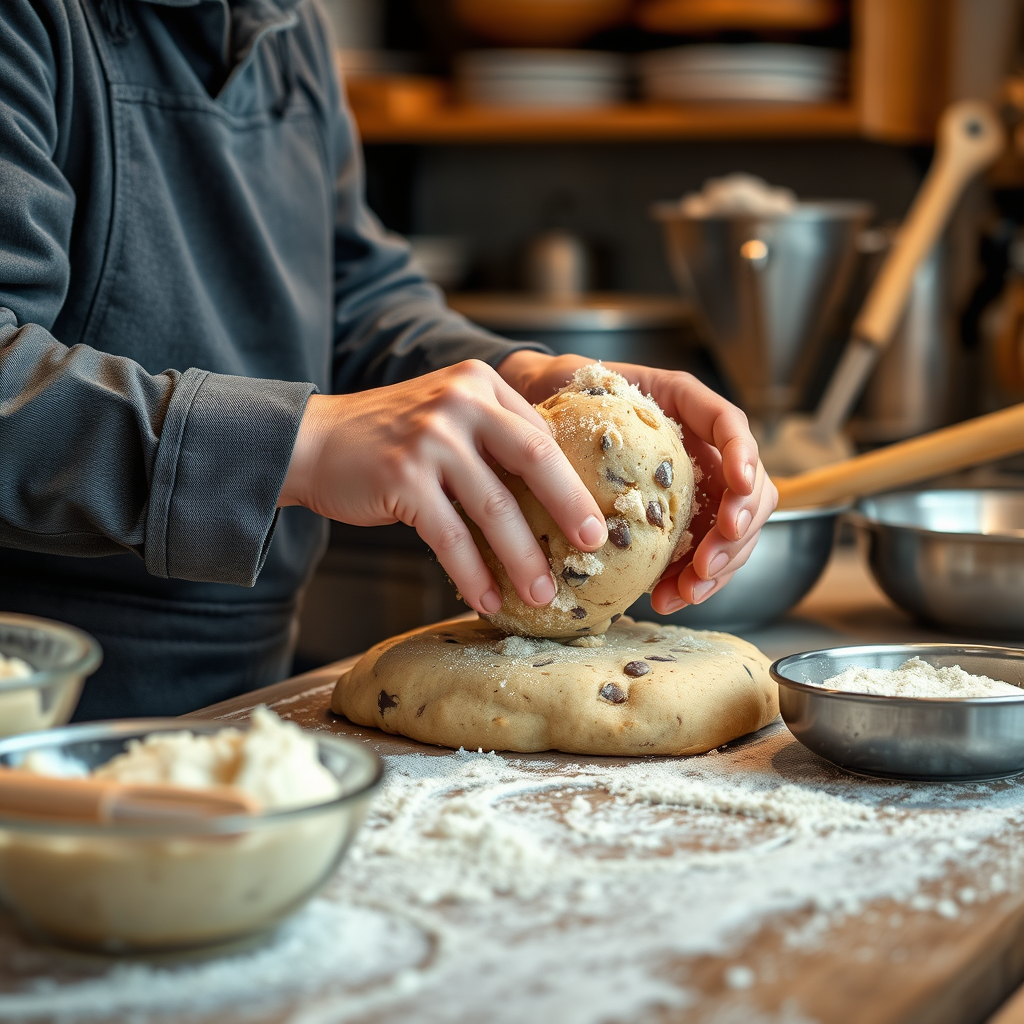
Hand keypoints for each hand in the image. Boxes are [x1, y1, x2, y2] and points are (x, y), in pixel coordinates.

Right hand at [278, 360, 606, 615]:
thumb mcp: (446, 415)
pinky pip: (450, 536)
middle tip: (592, 545)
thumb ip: (493, 439)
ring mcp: (430, 439)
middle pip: (535, 458)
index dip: (573, 478)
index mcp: (480, 384)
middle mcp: (460, 403)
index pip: (541, 433)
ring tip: (541, 594)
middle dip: (569, 507)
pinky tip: (487, 598)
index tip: (594, 515)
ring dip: (523, 557)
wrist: (313, 442)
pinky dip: (472, 572)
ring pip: (494, 507)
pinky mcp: (402, 478)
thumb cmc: (389, 438)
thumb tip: (553, 498)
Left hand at [498, 352, 777, 611]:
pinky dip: (695, 579)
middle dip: (736, 531)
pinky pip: (706, 553)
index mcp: (681, 403)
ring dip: (721, 567)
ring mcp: (698, 485)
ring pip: (736, 530)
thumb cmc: (562, 394)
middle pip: (750, 488)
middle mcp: (701, 445)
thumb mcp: (569, 383)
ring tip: (685, 593)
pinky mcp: (683, 521)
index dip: (743, 455)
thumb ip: (581, 394)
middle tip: (705, 564)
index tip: (740, 484)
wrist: (549, 416)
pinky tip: (668, 597)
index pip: (729, 423)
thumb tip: (563, 423)